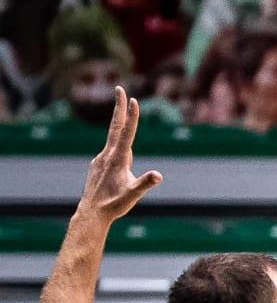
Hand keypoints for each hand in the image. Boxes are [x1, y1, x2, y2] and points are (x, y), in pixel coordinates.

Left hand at [77, 89, 163, 225]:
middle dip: (119, 107)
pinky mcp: (98, 165)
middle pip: (115, 127)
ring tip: (123, 110)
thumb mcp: (133, 196)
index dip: (131, 117)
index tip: (133, 100)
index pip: (126, 133)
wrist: (91, 213)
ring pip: (113, 137)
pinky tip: (119, 154)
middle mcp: (107, 155)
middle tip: (120, 88)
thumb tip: (158, 175)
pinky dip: (117, 144)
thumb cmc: (113, 205)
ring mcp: (101, 159)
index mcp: (117, 159)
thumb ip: (145, 183)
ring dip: (119, 122)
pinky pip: (110, 151)